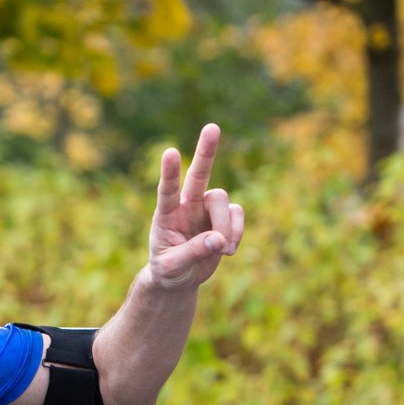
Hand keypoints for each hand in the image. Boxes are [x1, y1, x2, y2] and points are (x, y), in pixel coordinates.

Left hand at [146, 124, 245, 289]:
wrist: (180, 277)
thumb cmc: (168, 270)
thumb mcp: (172, 267)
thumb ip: (193, 252)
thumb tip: (219, 240)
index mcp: (166, 214)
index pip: (167, 190)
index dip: (169, 173)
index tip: (170, 152)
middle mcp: (186, 205)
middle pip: (199, 174)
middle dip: (206, 152)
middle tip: (212, 127)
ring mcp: (206, 209)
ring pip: (223, 201)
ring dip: (226, 227)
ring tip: (222, 250)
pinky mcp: (224, 217)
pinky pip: (237, 214)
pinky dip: (237, 232)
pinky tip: (228, 251)